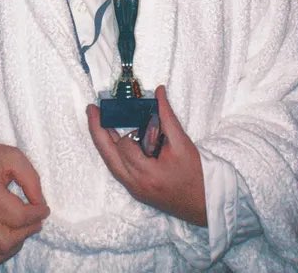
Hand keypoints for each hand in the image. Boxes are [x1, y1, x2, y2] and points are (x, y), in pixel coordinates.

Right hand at [0, 142, 49, 263]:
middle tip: (36, 219)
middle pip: (8, 241)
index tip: (45, 208)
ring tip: (24, 227)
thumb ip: (31, 180)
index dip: (38, 214)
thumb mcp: (14, 157)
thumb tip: (40, 204)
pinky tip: (11, 233)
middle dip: (28, 231)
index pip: (19, 216)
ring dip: (16, 243)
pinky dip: (3, 249)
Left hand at [87, 85, 206, 225]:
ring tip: (98, 120)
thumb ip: (167, 116)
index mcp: (146, 173)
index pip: (126, 144)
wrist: (206, 205)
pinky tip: (112, 138)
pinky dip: (113, 152)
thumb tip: (159, 92)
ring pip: (109, 162)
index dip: (131, 127)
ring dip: (104, 141)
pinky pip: (117, 168)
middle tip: (91, 109)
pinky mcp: (135, 191)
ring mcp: (133, 189)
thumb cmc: (197, 175)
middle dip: (97, 130)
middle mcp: (134, 184)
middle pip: (107, 154)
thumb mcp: (183, 143)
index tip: (135, 113)